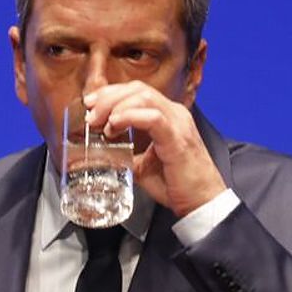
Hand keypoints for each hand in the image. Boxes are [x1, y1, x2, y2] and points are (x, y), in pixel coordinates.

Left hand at [85, 82, 227, 218]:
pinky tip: (115, 125)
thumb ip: (127, 156)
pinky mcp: (177, 138)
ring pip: (144, 97)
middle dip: (109, 96)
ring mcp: (178, 123)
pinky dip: (129, 117)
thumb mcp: (144, 167)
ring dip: (115, 105)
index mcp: (169, 117)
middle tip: (90, 113)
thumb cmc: (178, 186)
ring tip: (98, 121)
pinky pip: (153, 118)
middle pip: (138, 89)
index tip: (91, 105)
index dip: (112, 94)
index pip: (138, 92)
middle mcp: (175, 114)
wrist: (202, 203)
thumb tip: (105, 156)